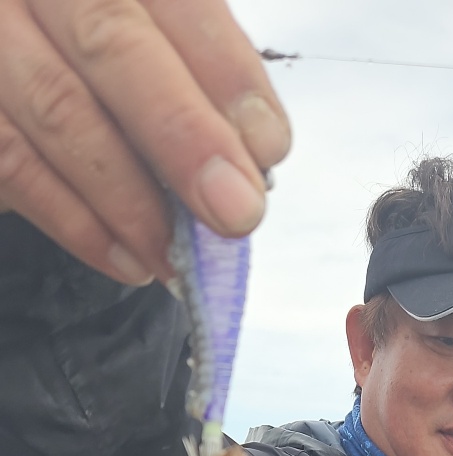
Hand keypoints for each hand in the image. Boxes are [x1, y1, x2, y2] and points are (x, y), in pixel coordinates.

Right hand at [0, 0, 290, 284]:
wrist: (21, 70)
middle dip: (184, 134)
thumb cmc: (104, 76)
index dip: (224, 70)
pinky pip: (15, 165)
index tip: (268, 146)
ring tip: (177, 256)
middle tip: (236, 212)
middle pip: (109, 41)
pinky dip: (78, 224)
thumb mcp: (159, 55)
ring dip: (130, 200)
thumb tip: (254, 157)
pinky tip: (129, 259)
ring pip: (58, 108)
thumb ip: (198, 86)